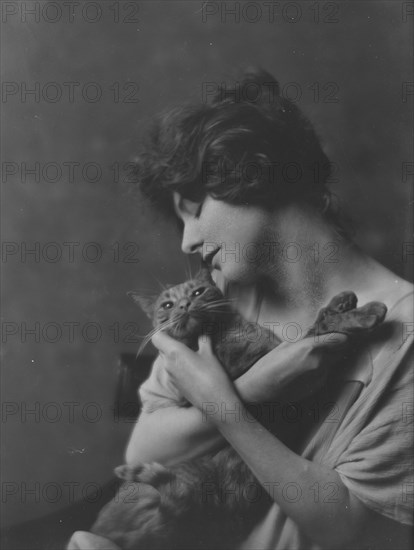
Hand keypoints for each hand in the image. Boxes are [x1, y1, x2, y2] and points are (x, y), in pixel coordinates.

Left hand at [151, 332, 238, 413]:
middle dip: (172, 344)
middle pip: (162, 348)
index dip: (164, 332)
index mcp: (174, 352)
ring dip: (176, 356)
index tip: (176, 331)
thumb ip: (203, 341)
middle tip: (187, 341)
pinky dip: (179, 367)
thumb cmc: (213, 375)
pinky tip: (194, 369)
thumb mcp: (210, 354)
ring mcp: (170, 376)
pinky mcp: (176, 386)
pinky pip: (173, 371)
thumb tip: (202, 334)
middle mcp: (168, 364)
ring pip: (168, 360)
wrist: (216, 403)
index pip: (156, 337)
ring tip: (192, 355)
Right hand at [235, 332, 349, 404]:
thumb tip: (318, 333)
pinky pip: (325, 374)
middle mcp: (320, 362)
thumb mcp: (286, 345)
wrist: (262, 391)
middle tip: (323, 343)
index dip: (340, 336)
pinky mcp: (318, 387)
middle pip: (339, 351)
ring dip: (327, 358)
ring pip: (332, 363)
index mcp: (312, 348)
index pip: (340, 340)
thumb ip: (306, 339)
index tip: (336, 333)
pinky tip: (304, 370)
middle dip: (334, 347)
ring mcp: (320, 376)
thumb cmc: (269, 365)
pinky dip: (320, 370)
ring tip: (308, 358)